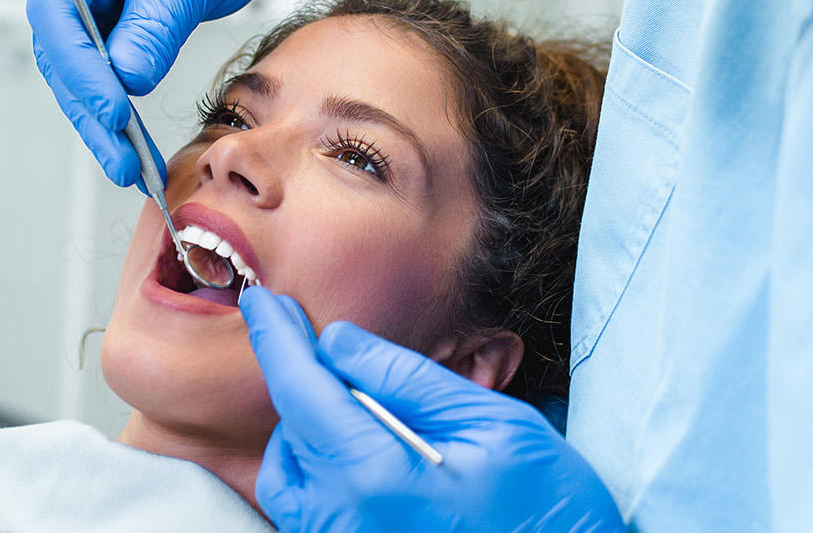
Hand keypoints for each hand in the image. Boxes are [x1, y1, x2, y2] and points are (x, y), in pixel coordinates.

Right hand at [27, 0, 274, 187]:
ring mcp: (83, 7)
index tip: (113, 108)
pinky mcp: (106, 33)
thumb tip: (127, 83)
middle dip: (90, 110)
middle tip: (121, 158)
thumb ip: (154, 27)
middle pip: (60, 53)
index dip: (80, 66)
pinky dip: (119, 117)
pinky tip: (135, 151)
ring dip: (102, 125)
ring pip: (78, 77)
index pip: (55, 11)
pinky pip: (105, 80)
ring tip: (130, 169)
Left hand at [240, 286, 625, 531]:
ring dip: (313, 433)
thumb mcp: (492, 422)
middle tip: (346, 357)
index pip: (303, 392)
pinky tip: (370, 457)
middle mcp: (343, 523)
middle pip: (293, 431)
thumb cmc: (548, 509)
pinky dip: (321, 473)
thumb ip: (406, 379)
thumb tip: (338, 343)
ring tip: (372, 416)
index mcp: (377, 479)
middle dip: (310, 384)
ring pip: (289, 476)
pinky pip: (308, 512)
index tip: (264, 303)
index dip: (278, 340)